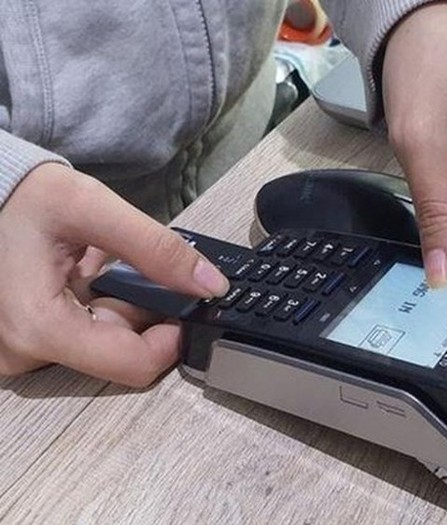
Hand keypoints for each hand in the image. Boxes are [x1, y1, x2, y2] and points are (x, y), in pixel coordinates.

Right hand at [0, 163, 228, 386]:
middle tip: (125, 265)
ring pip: (102, 343)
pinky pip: (81, 334)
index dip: (172, 339)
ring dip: (117, 306)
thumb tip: (211, 285)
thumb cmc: (19, 197)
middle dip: (139, 311)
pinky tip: (83, 272)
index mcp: (38, 327)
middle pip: (119, 352)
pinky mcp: (23, 340)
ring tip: (96, 262)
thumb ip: (156, 248)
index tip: (185, 304)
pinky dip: (97, 305)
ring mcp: (21, 349)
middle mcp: (24, 351)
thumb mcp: (91, 207)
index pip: (133, 366)